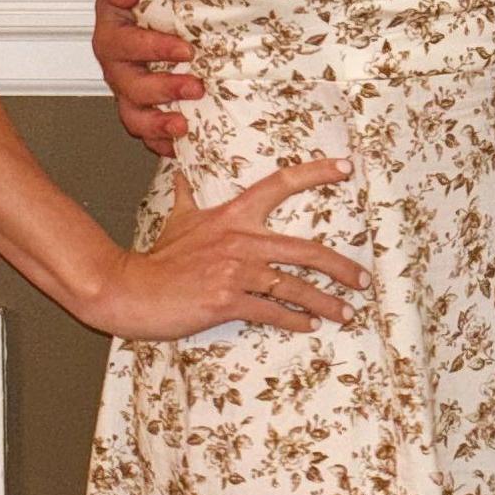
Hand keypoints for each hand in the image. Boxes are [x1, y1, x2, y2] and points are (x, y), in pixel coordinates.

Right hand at [84, 157, 366, 340]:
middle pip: (306, 249)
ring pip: (295, 286)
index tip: (346, 168)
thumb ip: (186, 195)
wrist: (130, 290)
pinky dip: (294, 320)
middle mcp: (240, 240)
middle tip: (363, 279)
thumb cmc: (158, 258)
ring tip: (345, 312)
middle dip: (341, 267)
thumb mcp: (177, 219)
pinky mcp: (226, 301)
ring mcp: (235, 271)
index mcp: (232, 215)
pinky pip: (271, 311)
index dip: (315, 172)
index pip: (280, 184)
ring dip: (326, 302)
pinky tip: (309, 326)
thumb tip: (180, 172)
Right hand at [94, 0, 201, 155]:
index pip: (124, 41)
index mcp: (113, 28)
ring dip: (157, 122)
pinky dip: (159, 142)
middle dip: (163, 88)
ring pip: (132, 114)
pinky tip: (177, 147)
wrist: (146, 7)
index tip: (185, 49)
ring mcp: (126, 87)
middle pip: (128, 82)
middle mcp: (116, 62)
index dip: (151, 47)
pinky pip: (144, 132)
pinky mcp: (139, 108)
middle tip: (195, 86)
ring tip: (182, 124)